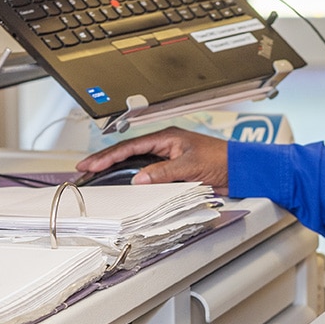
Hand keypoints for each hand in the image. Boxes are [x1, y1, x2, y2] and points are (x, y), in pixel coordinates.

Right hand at [75, 127, 229, 191]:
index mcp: (166, 137)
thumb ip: (163, 172)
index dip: (108, 155)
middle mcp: (165, 146)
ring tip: (97, 177)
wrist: (239, 168)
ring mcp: (168, 158)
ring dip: (118, 170)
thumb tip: (139, 179)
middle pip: (128, 153)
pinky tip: (124, 186)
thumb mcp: (190, 165)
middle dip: (105, 160)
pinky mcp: (173, 170)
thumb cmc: (221, 158)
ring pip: (136, 163)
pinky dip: (134, 179)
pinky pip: (148, 174)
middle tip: (85, 169)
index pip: (130, 146)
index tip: (90, 164)